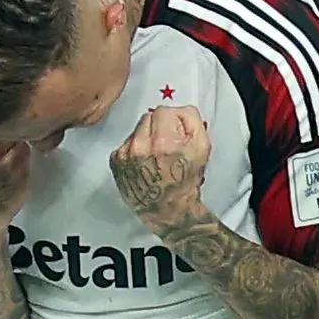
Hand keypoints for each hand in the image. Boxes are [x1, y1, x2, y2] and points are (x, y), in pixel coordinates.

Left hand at [110, 106, 211, 226]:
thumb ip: (192, 119)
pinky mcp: (115, 161)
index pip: (163, 110)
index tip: (176, 132)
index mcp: (164, 141)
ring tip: (156, 155)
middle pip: (148, 116)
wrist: (168, 208)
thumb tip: (178, 110)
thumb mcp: (202, 146)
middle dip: (159, 126)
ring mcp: (125, 154)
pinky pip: (126, 142)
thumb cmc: (185, 181)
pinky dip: (135, 148)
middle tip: (167, 144)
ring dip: (146, 136)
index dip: (173, 120)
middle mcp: (141, 146)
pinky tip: (144, 161)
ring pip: (136, 128)